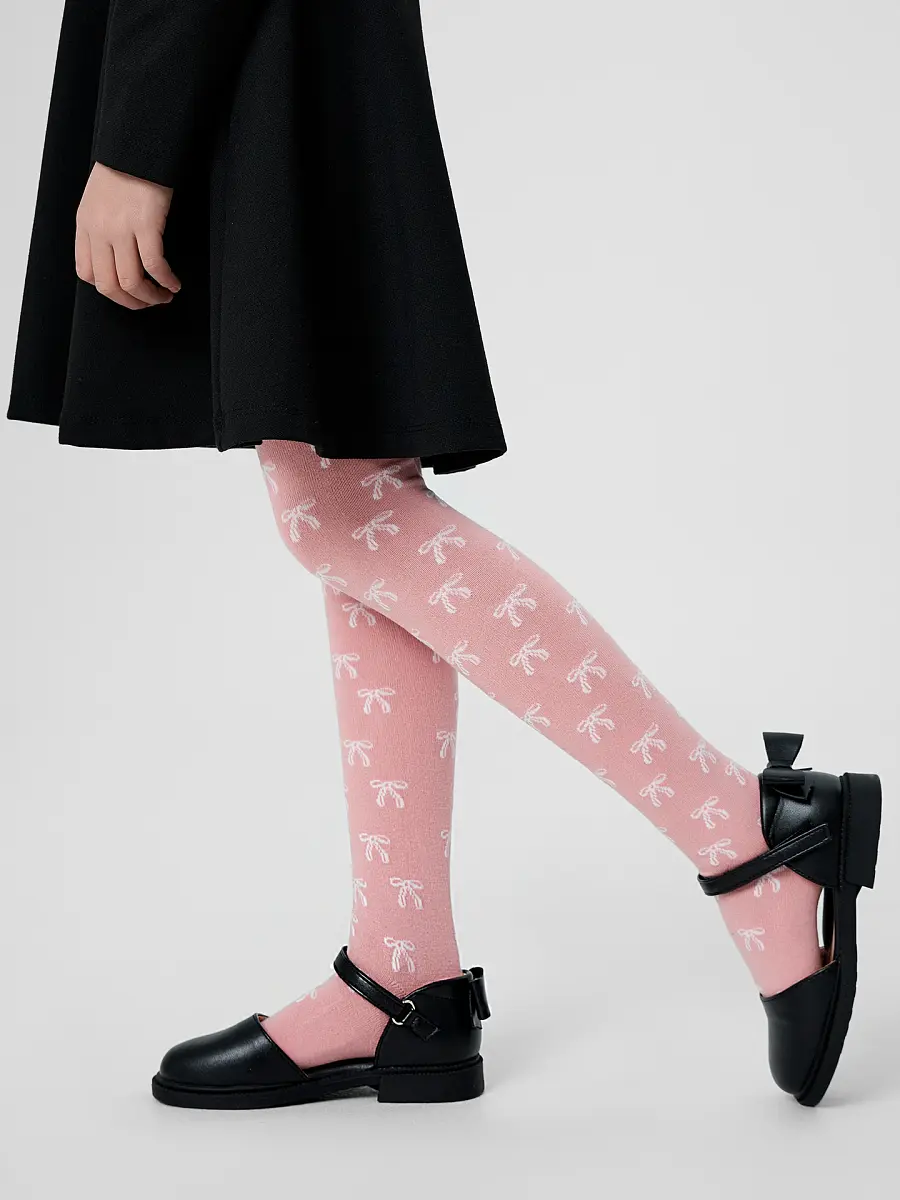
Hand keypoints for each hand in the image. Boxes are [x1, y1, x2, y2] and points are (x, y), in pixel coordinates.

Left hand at [75, 163, 181, 309]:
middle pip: (109, 285)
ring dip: (150, 297)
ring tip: (164, 296)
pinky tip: (174, 283)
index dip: (108, 289)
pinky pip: (154, 266)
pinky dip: (166, 280)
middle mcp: (99, 230)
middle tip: (149, 302)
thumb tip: (115, 258)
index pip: (86, 273)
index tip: (127, 291)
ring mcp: (121, 229)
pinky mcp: (146, 224)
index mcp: (85, 224)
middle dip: (131, 302)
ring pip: (131, 281)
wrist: (137, 144)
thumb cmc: (124, 170)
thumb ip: (101, 228)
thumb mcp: (99, 200)